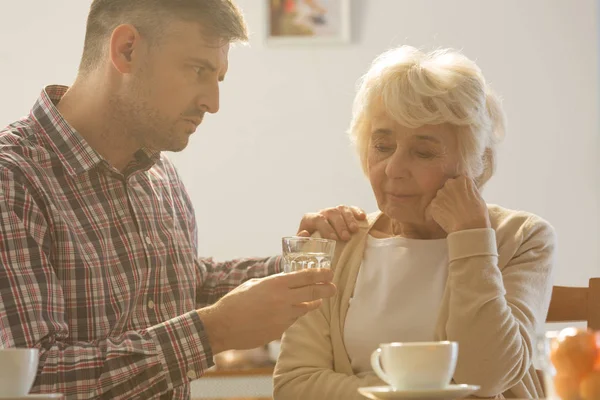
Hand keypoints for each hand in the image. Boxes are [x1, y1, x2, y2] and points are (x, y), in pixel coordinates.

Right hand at [198, 269, 335, 352]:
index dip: (321, 274)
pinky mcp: (279, 331)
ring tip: (316, 300)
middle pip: (313, 293)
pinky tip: (290, 312)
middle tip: (333, 287)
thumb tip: (286, 282)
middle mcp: (283, 299)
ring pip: (304, 309)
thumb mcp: (255, 284)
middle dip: (327, 289)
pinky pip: (292, 321)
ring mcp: (282, 317)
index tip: (330, 273)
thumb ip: (273, 283)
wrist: (223, 325)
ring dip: (310, 304)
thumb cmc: (236, 301)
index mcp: (276, 284)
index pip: (306, 276)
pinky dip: (293, 315)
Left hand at [297, 205, 366, 240]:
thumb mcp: (303, 246)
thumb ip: (301, 241)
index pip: (317, 219)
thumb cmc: (311, 246)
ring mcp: (334, 211)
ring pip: (341, 209)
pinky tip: (362, 218)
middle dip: (339, 225)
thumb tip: (305, 233)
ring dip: (349, 219)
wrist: (319, 244)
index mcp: (310, 220)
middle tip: (346, 238)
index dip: (325, 228)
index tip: (334, 239)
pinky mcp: (345, 212)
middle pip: (331, 213)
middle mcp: (322, 213)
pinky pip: (352, 208)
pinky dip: (357, 211)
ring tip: (354, 231)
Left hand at [427, 176, 490, 233]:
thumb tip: (465, 190)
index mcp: (463, 180)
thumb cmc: (478, 214)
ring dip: (444, 203)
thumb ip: (469, 190)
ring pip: (441, 196)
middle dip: (451, 194)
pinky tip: (447, 217)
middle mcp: (450, 183)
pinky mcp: (434, 204)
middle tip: (457, 206)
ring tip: (452, 213)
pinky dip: (440, 211)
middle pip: (448, 187)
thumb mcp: (478, 197)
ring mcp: (440, 194)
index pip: (459, 181)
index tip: (463, 198)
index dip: (461, 191)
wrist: (469, 228)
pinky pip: (436, 206)